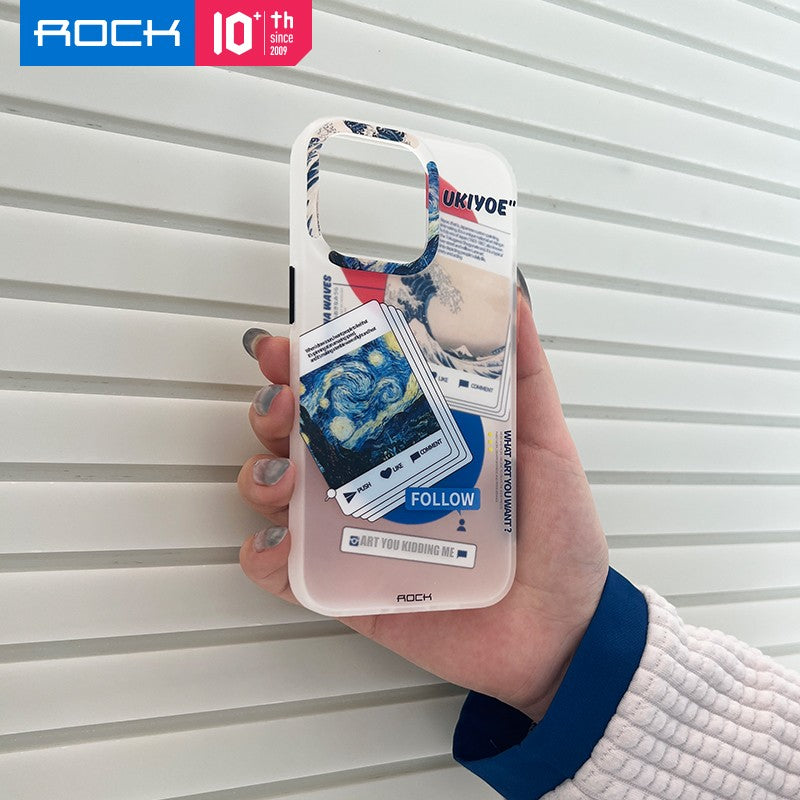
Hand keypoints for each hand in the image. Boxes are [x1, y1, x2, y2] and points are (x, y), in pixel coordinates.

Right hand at [238, 282, 608, 720]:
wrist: (559, 632)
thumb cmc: (556, 539)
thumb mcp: (547, 445)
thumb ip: (526, 377)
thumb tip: (512, 300)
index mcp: (413, 439)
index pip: (350, 388)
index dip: (312, 360)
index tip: (294, 343)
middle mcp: (376, 478)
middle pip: (301, 433)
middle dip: (275, 408)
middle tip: (285, 404)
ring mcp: (356, 532)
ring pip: (281, 491)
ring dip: (264, 473)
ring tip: (286, 477)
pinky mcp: (347, 586)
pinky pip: (285, 570)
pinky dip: (265, 554)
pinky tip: (280, 543)